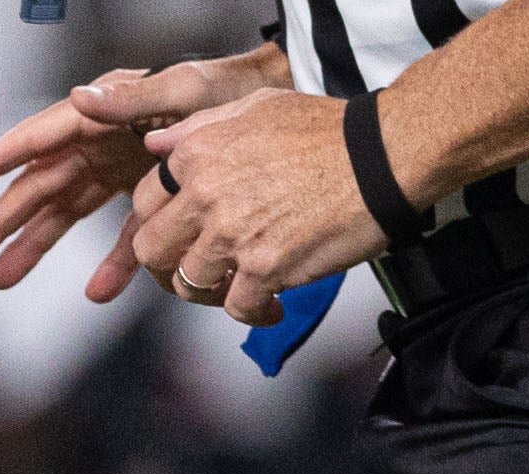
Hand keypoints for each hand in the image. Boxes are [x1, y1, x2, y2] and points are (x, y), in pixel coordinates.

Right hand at [0, 55, 274, 293]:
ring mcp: (121, 171)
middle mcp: (102, 143)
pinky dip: (111, 265)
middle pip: (38, 186)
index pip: (36, 141)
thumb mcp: (184, 89)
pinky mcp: (148, 197)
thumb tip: (76, 98)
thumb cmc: (233, 89)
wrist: (280, 103)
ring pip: (65, 215)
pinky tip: (96, 293)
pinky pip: (121, 236)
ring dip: (33, 248)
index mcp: (103, 114)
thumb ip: (131, 97)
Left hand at [130, 90, 383, 323]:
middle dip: (170, 263)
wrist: (385, 155)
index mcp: (197, 154)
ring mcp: (232, 234)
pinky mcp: (264, 267)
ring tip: (238, 285)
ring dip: (212, 291)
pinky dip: (255, 312)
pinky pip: (237, 307)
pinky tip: (271, 306)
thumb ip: (198, 128)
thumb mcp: (256, 107)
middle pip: (152, 250)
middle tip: (198, 266)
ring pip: (189, 284)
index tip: (179, 235)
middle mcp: (206, 194)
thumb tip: (154, 148)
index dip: (159, 224)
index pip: (143, 204)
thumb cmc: (328, 130)